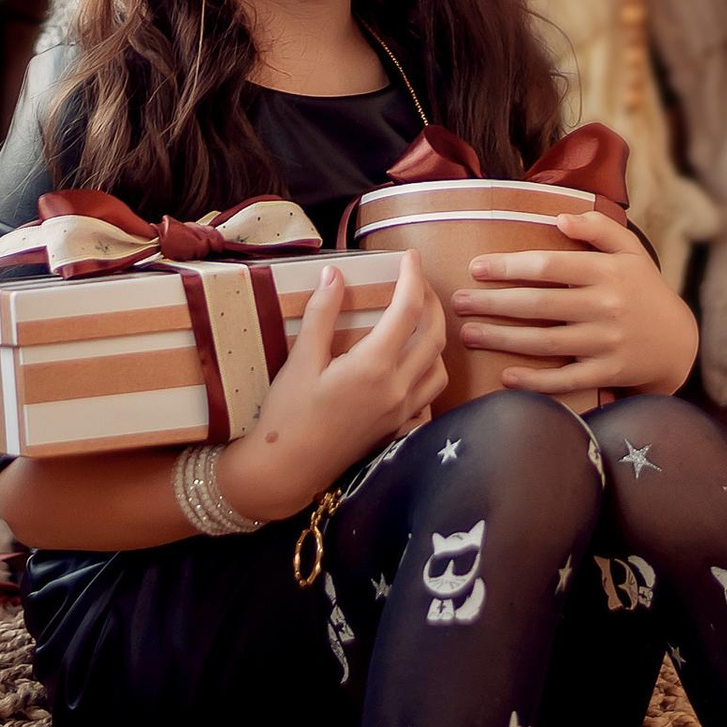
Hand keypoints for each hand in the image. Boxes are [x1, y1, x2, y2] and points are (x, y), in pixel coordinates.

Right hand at [223, 250, 448, 525]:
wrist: (287, 470)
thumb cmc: (287, 415)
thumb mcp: (300, 360)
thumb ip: (322, 314)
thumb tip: (335, 274)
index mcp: (374, 366)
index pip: (408, 309)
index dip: (413, 277)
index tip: (409, 256)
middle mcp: (397, 388)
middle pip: (434, 336)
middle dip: (432, 302)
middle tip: (416, 281)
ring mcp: (401, 412)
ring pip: (439, 368)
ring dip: (436, 339)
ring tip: (418, 321)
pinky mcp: (397, 430)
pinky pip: (429, 400)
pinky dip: (429, 377)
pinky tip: (412, 369)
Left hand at [451, 210, 696, 403]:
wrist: (678, 341)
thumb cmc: (643, 289)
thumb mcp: (630, 251)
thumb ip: (599, 228)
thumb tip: (560, 217)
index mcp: (607, 271)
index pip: (549, 266)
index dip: (509, 267)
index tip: (476, 267)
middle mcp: (605, 305)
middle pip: (539, 305)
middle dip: (493, 303)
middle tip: (457, 302)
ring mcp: (607, 342)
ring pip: (545, 343)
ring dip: (502, 339)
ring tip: (468, 333)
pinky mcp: (608, 372)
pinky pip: (566, 379)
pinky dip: (535, 382)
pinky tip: (505, 377)